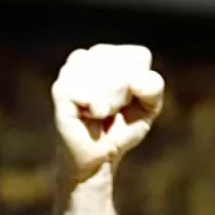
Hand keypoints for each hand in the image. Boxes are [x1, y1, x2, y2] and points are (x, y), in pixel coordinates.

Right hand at [51, 44, 167, 181]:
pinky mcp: (61, 90)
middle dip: (127, 94)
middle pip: (124, 65)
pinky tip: (93, 115)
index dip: (142, 83)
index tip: (132, 101)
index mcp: (108, 54)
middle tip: (115, 112)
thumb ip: (152, 88)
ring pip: (108, 76)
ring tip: (103, 114)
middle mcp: (87, 57)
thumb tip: (136, 81)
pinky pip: (90, 92)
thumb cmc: (121, 129)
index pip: (139, 56)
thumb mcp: (148, 107)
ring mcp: (70, 71)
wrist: (97, 159)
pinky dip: (98, 108)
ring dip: (113, 102)